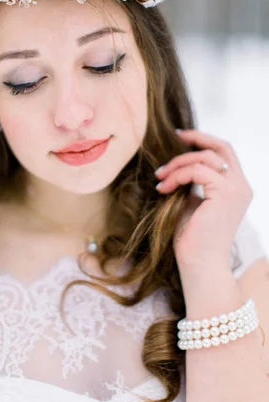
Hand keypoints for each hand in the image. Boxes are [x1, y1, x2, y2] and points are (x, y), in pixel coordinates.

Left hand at [154, 129, 252, 271]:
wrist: (200, 265)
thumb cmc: (193, 239)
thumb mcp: (192, 203)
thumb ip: (191, 183)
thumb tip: (176, 164)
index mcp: (236, 188)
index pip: (224, 153)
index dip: (203, 141)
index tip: (180, 137)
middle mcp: (241, 186)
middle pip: (222, 147)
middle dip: (197, 138)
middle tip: (174, 136)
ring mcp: (236, 189)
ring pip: (205, 157)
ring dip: (178, 163)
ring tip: (161, 177)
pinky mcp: (225, 194)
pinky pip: (197, 171)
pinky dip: (177, 175)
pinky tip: (164, 188)